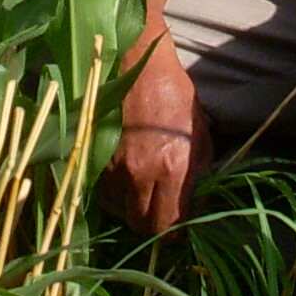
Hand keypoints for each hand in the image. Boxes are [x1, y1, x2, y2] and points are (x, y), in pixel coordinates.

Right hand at [102, 43, 212, 234]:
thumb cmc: (174, 95)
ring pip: (119, 211)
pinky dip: (114, 194)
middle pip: (141, 226)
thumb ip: (198, 172)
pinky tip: (124, 180)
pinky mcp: (96, 159)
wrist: (137, 64)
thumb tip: (196, 200)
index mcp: (173, 168)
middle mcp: (141, 174)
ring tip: (141, 194)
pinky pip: (104, 193)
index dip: (174, 232)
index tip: (178, 226)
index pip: (170, 224)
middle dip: (152, 225)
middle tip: (159, 213)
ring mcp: (114, 168)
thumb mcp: (199, 133)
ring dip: (130, 209)